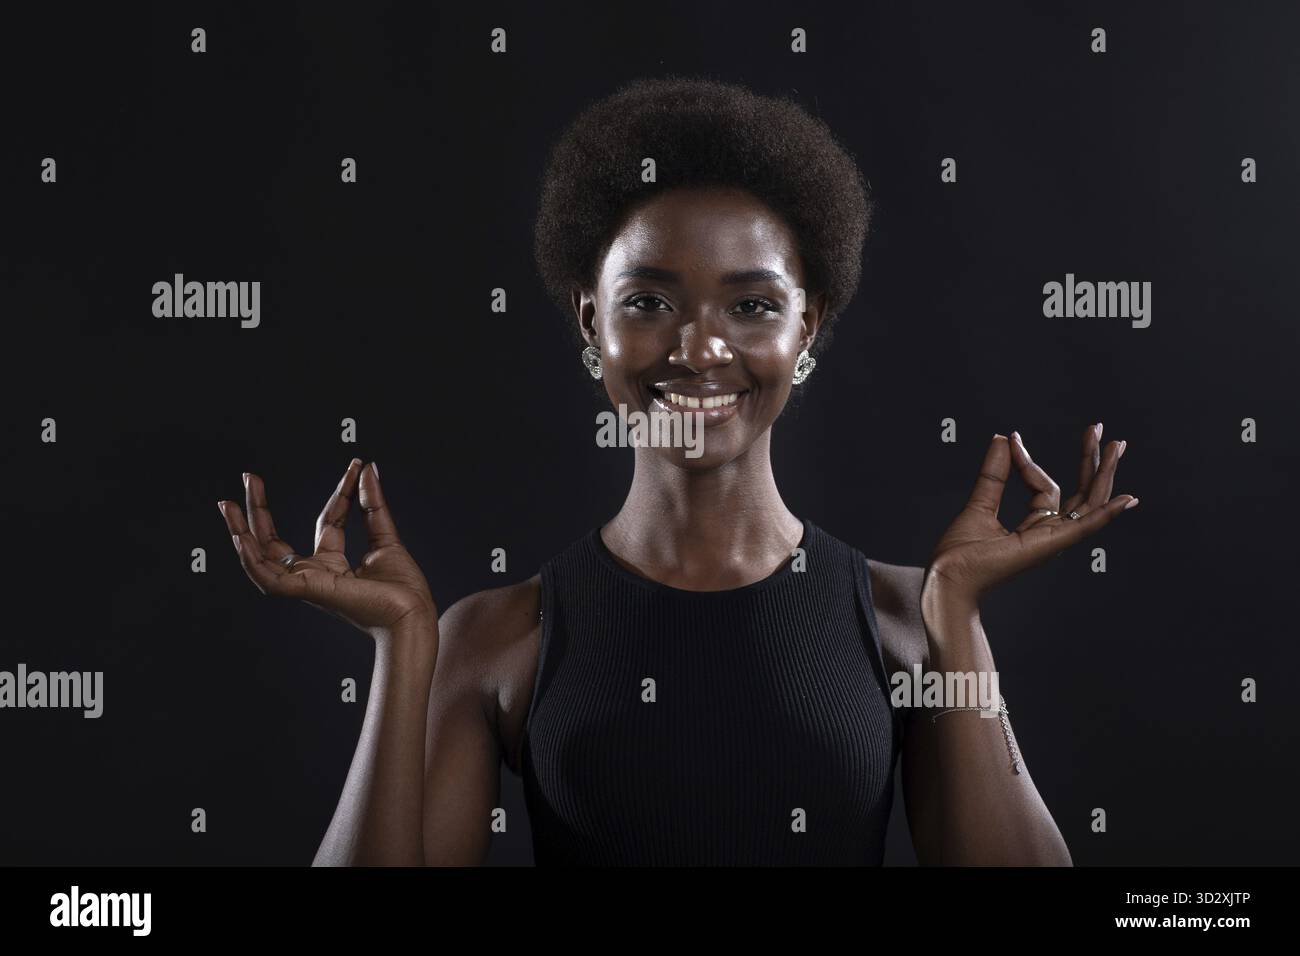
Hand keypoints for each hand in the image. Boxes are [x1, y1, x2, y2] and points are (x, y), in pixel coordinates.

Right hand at [217, 459, 437, 639]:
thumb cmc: (404, 590)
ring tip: (228, 504)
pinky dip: (251, 559)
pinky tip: (241, 537)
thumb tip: (366, 469)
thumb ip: (373, 504)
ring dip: (241, 531)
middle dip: (258, 510)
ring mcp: (308, 583)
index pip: (328, 521)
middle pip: (275, 541)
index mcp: (334, 565)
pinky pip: (268, 578)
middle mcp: (315, 574)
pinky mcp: (307, 590)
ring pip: (261, 559)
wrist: (414, 616)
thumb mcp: (386, 537)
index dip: (341, 492)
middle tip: (248, 478)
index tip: (355, 466)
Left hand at [924, 423, 1138, 605]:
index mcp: (1034, 528)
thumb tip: (1004, 439)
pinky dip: (1107, 513)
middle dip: (1092, 461)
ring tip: (1117, 444)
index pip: (1044, 487)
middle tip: (1098, 428)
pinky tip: (1127, 499)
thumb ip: (995, 473)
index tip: (1011, 439)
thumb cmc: (960, 553)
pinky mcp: (1050, 545)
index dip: (1028, 460)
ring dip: (1104, 473)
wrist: (947, 577)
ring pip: (1089, 504)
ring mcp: (1052, 541)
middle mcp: (1049, 534)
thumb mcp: (980, 503)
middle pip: (1081, 494)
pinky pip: (1085, 527)